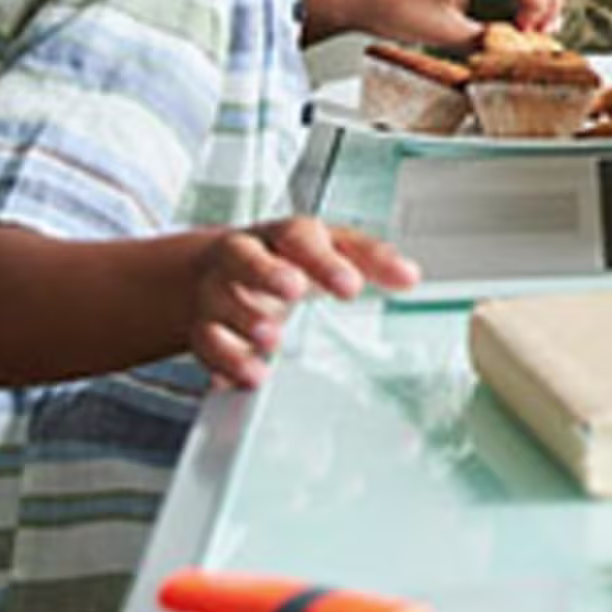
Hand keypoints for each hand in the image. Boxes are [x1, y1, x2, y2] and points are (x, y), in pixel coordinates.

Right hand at [187, 216, 416, 387]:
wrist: (216, 271)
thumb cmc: (285, 259)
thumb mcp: (328, 250)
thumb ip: (369, 260)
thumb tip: (410, 275)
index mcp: (281, 236)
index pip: (299, 237)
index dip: (323, 261)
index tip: (351, 286)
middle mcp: (242, 258)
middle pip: (244, 257)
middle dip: (267, 273)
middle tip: (294, 291)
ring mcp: (216, 291)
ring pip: (219, 301)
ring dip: (246, 319)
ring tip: (272, 338)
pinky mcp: (202, 327)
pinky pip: (205, 344)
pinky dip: (227, 361)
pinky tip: (251, 375)